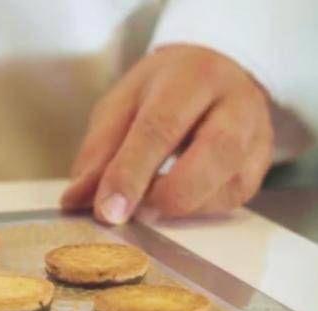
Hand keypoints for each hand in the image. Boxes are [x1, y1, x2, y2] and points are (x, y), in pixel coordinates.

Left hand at [61, 45, 272, 223]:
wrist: (212, 70)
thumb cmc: (160, 90)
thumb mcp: (121, 105)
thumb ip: (99, 152)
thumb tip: (75, 200)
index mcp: (191, 77)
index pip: (161, 127)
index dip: (131, 173)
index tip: (107, 211)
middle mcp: (235, 102)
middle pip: (213, 152)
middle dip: (167, 194)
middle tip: (131, 214)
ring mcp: (257, 133)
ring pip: (230, 183)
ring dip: (183, 207)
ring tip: (147, 207)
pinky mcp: (262, 163)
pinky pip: (233, 199)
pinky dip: (197, 210)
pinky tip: (173, 203)